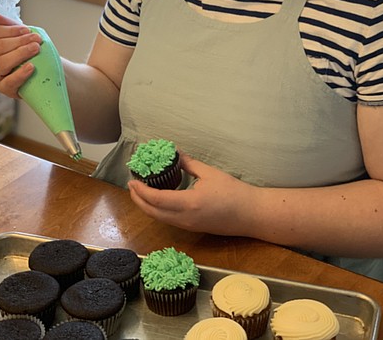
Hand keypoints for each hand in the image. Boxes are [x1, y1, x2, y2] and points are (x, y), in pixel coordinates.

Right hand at [0, 12, 41, 97]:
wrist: (42, 72)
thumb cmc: (29, 52)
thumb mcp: (22, 37)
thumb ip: (10, 25)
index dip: (11, 30)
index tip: (28, 30)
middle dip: (19, 41)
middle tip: (37, 40)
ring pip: (2, 63)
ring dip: (20, 54)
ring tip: (36, 49)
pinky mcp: (4, 88)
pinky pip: (9, 81)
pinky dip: (20, 74)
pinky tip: (31, 67)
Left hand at [128, 153, 258, 235]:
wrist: (250, 215)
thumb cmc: (233, 192)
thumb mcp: (209, 173)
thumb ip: (188, 164)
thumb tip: (174, 154)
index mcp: (188, 204)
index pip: (156, 199)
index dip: (141, 191)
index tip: (133, 180)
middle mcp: (185, 219)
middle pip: (153, 212)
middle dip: (138, 200)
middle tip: (131, 185)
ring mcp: (188, 226)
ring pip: (159, 218)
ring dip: (146, 206)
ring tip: (140, 191)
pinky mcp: (192, 229)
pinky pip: (168, 220)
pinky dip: (157, 210)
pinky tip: (158, 199)